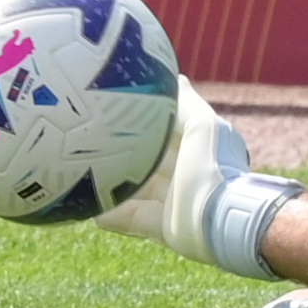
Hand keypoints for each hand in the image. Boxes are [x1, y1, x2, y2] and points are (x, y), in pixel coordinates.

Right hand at [92, 77, 298, 277]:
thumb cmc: (213, 166)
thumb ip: (187, 104)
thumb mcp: (202, 125)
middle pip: (149, 161)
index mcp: (197, 148)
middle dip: (125, 153)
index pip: (169, 131)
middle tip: (92, 143)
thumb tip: (175, 79)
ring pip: (138, 192)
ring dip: (114, 186)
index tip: (118, 111)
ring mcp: (176, 203)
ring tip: (84, 176)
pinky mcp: (166, 228)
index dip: (146, 121)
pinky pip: (133, 220)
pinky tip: (90, 209)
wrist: (222, 220)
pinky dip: (112, 215)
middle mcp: (187, 175)